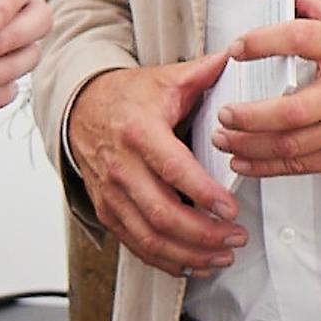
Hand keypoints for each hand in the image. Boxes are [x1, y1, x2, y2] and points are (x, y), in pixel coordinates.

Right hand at [67, 54, 242, 276]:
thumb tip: (240, 56)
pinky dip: (165, 261)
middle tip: (236, 238)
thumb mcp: (165, 79)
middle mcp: (121, 167)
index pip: (173, 169)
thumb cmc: (127, 97)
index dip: (203, 194)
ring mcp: (112, 194)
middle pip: (162, 214)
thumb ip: (204, 73)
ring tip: (223, 256)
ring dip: (189, 253)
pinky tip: (194, 264)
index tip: (230, 210)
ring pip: (149, 237)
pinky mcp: (108, 211)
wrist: (80, 108)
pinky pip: (135, 245)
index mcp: (139, 132)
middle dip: (203, 234)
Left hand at [209, 0, 320, 179]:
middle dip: (249, 115)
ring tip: (226, 138)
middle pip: (290, 109)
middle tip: (225, 112)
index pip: (299, 39)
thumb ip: (315, 10)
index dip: (262, 42)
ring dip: (251, 144)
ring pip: (292, 144)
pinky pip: (303, 165)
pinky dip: (269, 166)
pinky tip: (247, 161)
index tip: (237, 48)